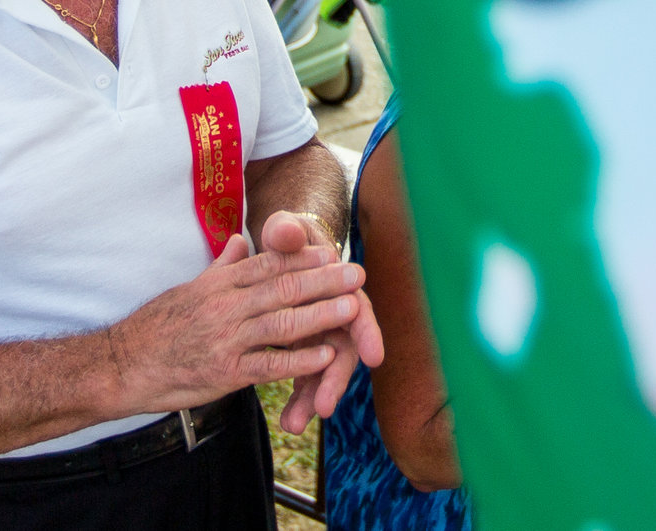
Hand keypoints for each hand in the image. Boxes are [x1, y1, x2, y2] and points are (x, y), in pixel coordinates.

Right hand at [108, 232, 367, 414]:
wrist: (120, 366)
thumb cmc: (156, 326)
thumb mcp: (188, 287)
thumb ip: (220, 266)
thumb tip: (238, 239)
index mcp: (219, 284)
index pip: (268, 265)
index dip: (303, 258)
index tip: (332, 250)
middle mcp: (225, 307)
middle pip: (283, 289)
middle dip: (324, 280)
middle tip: (357, 272)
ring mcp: (226, 339)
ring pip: (282, 323)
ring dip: (321, 315)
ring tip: (353, 308)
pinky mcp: (224, 372)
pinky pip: (268, 364)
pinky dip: (298, 360)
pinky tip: (324, 356)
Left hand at [261, 209, 383, 433]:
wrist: (280, 251)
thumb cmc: (288, 239)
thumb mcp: (285, 231)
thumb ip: (285, 232)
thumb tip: (283, 231)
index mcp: (338, 286)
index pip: (359, 311)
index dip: (367, 333)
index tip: (374, 357)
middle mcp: (336, 316)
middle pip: (344, 350)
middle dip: (335, 380)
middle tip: (325, 407)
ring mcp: (321, 336)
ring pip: (325, 371)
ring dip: (313, 398)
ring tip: (295, 424)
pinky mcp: (305, 351)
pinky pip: (306, 378)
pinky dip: (300, 399)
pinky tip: (289, 421)